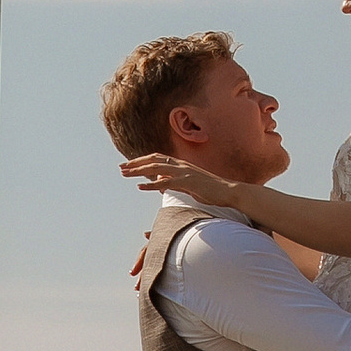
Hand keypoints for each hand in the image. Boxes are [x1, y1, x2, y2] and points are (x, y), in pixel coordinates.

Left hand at [120, 151, 242, 207]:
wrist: (229, 191)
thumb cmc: (210, 189)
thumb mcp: (188, 184)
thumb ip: (173, 181)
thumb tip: (160, 181)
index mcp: (181, 165)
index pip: (157, 158)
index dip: (142, 161)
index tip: (128, 165)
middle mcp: (181, 165)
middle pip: (154, 161)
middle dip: (136, 163)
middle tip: (121, 168)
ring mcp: (185, 173)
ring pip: (157, 169)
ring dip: (139, 171)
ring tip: (126, 174)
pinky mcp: (188, 182)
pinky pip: (167, 183)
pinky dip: (152, 185)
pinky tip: (141, 187)